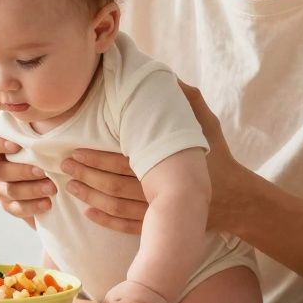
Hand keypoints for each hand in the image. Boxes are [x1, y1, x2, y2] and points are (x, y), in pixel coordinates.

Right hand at [0, 136, 55, 223]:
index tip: (16, 146)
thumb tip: (44, 125)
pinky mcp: (8, 206)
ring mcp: (0, 189)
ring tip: (52, 188)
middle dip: (23, 172)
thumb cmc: (45, 158)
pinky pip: (16, 209)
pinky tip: (47, 204)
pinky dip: (32, 207)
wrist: (51, 187)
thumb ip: (37, 140)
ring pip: (10, 191)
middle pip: (2, 171)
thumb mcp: (40, 147)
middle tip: (43, 172)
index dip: (0, 145)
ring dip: (32, 190)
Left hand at [69, 81, 250, 234]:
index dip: (97, 158)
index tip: (74, 151)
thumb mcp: (208, 124)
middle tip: (64, 166)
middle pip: (116, 185)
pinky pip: (128, 226)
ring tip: (71, 187)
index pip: (125, 161)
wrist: (239, 200)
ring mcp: (162, 211)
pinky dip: (107, 220)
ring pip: (118, 206)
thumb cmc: (219, 157)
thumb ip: (189, 100)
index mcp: (169, 162)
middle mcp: (163, 189)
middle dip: (87, 176)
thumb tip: (170, 76)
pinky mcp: (162, 225)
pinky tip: (89, 212)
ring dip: (92, 197)